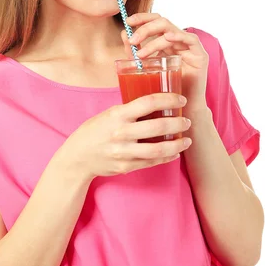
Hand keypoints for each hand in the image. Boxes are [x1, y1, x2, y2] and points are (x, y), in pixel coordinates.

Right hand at [55, 92, 191, 182]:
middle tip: (187, 121)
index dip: (169, 100)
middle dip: (178, 123)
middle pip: (158, 126)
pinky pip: (152, 162)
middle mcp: (121, 133)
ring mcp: (124, 152)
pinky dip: (167, 157)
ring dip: (177, 144)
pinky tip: (174, 152)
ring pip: (159, 149)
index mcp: (117, 115)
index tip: (181, 99)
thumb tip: (156, 103)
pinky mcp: (126, 166)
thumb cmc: (94, 131)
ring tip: (187, 140)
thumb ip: (129, 110)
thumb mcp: (108, 114)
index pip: (148, 102)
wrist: (77, 158)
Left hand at [121, 13, 209, 114]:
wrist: (182, 110)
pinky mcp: (200, 55)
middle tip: (132, 40)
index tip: (128, 21)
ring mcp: (189, 47)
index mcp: (165, 42)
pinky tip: (167, 38)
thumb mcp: (145, 68)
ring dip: (154, 40)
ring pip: (171, 31)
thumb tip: (123, 34)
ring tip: (141, 53)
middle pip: (162, 22)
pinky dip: (178, 36)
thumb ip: (135, 52)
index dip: (142, 18)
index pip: (154, 22)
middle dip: (145, 28)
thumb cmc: (164, 90)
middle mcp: (178, 41)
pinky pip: (191, 39)